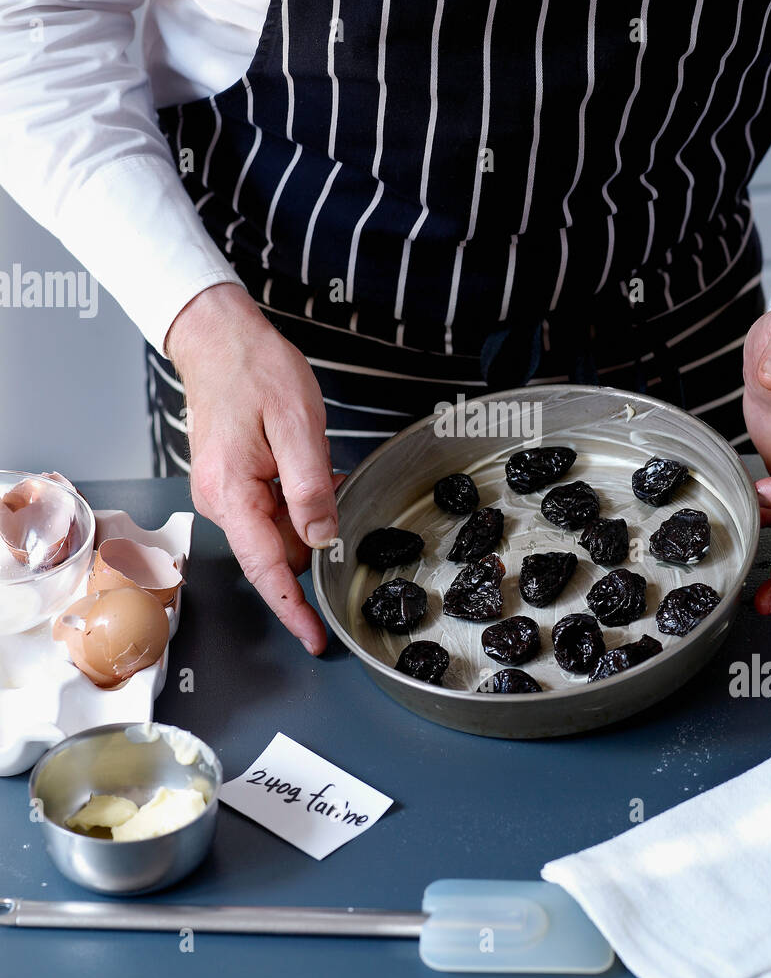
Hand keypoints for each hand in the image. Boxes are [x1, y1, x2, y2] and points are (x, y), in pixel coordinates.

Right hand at [165, 283, 336, 653]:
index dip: (294, 609)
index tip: (316, 639)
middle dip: (315, 546)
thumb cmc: (255, 371)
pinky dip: (301, 503)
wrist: (219, 338)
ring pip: (278, 531)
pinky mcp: (234, 483)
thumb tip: (322, 540)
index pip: (265, 569)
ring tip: (331, 477)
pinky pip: (272, 510)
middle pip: (275, 553)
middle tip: (344, 503)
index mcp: (231, 494)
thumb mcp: (297, 425)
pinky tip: (319, 476)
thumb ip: (310, 488)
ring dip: (311, 519)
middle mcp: (220, 502)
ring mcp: (225, 494)